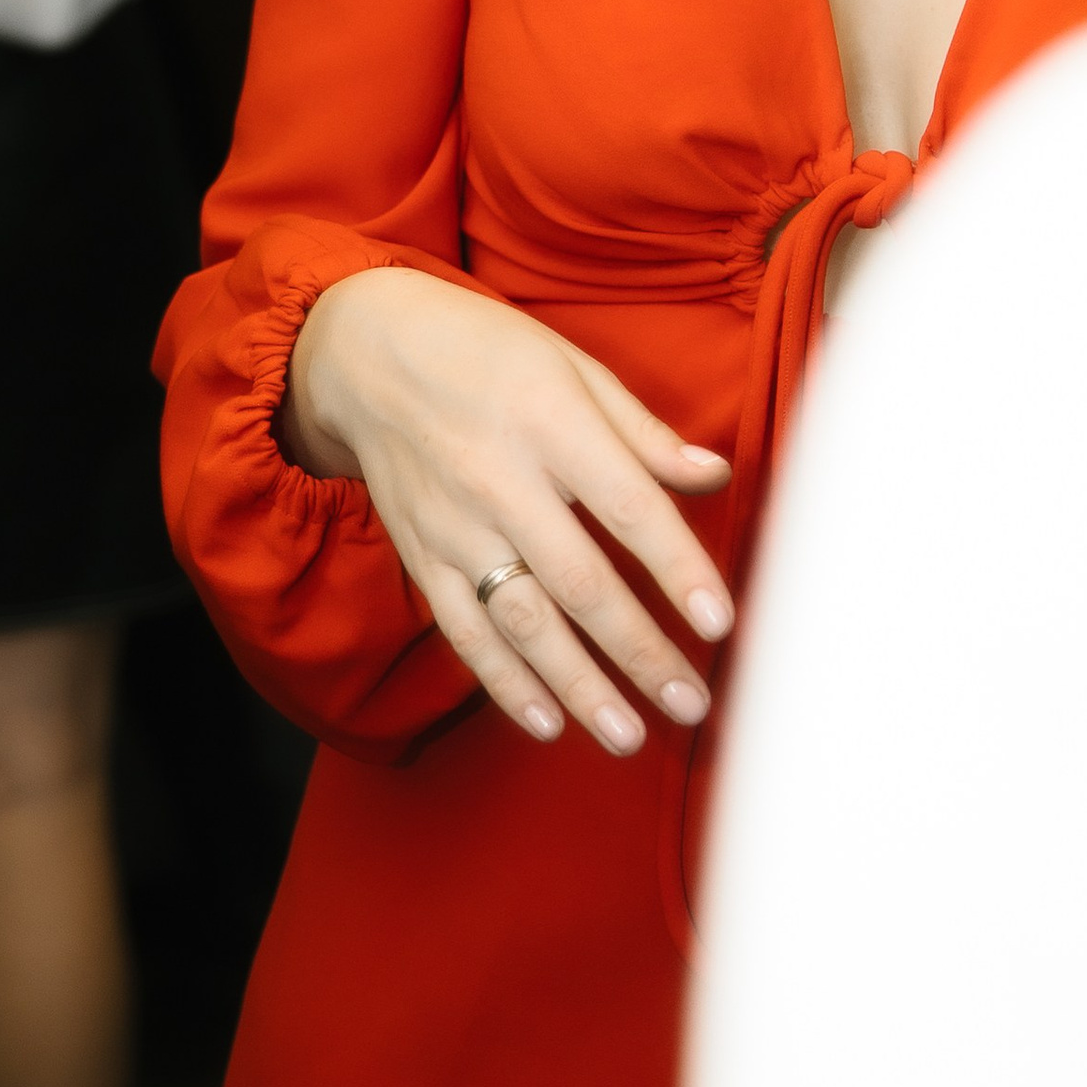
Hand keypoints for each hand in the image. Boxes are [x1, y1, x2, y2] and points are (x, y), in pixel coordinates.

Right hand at [287, 265, 733, 754]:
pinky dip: (504, 681)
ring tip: (629, 736)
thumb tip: (716, 474)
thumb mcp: (570, 364)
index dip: (678, 568)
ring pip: (523, 620)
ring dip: (579, 685)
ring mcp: (455, 525)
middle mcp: (500, 480)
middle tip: (691, 704)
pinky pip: (464, 630)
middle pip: (580, 581)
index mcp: (549, 422)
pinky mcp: (422, 554)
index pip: (628, 506)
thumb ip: (641, 430)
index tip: (719, 623)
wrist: (366, 352)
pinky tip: (547, 722)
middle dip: (640, 652)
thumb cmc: (483, 349)